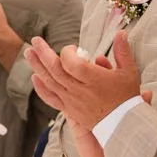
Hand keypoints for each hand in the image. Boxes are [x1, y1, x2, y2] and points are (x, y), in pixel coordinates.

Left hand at [26, 33, 143, 139]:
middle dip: (43, 52)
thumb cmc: (126, 97)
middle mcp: (79, 89)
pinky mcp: (68, 108)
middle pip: (55, 69)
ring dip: (37, 65)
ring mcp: (71, 99)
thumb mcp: (129, 72)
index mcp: (93, 78)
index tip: (74, 48)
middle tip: (35, 40)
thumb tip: (120, 32)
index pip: (71, 62)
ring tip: (28, 52)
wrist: (122, 124)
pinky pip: (50, 97)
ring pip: (50, 81)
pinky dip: (41, 87)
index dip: (68, 52)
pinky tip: (34, 77)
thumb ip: (123, 51)